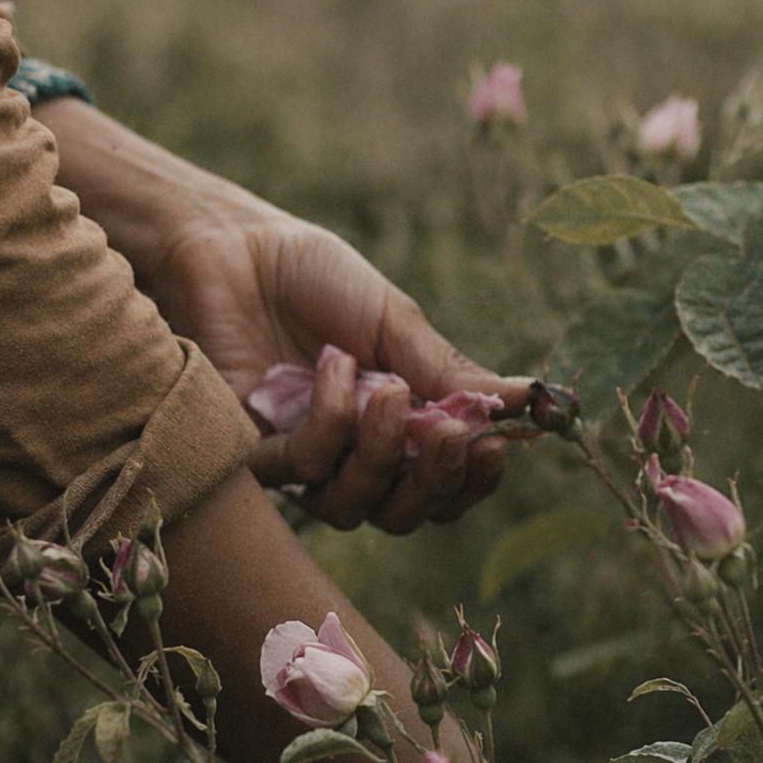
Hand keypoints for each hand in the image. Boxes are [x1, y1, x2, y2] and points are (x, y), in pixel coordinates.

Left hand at [34, 98, 531, 531]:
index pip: (441, 486)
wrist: (234, 248)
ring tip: (388, 390)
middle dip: (434, 482)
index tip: (496, 448)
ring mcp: (300, 459)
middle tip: (453, 433)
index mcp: (394, 428)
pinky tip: (333, 366)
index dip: (471, 481)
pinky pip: (303, 466)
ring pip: (352, 506)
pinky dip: (330, 419)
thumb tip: (527, 401)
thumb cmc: (314, 280)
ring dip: (380, 455)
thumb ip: (450, 373)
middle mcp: (348, 456)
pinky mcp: (250, 453)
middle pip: (402, 514)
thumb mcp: (395, 323)